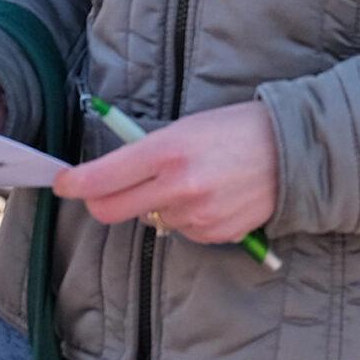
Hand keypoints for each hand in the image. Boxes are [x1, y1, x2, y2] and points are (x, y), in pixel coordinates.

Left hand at [54, 100, 278, 244]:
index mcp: (167, 151)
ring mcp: (195, 215)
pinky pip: (180, 230)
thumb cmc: (239, 129)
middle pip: (110, 210)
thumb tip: (109, 173)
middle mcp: (177, 188)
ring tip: (193, 181)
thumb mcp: (189, 126)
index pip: (100, 179)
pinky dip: (186, 216)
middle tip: (108, 189)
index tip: (64, 183)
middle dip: (101, 200)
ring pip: (149, 219)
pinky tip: (212, 196)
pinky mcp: (213, 234)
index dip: (74, 183)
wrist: (296, 150)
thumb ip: (147, 151)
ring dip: (156, 204)